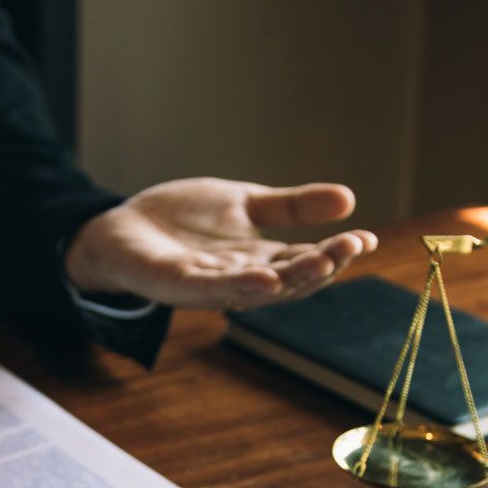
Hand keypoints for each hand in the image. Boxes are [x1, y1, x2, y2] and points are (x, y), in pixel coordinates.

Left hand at [62, 178, 376, 309]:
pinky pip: (211, 289)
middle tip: (351, 246)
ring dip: (290, 280)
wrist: (120, 226)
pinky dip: (239, 286)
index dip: (337, 253)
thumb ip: (292, 206)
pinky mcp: (176, 283)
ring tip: (321, 263)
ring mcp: (209, 285)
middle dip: (322, 266)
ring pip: (257, 289)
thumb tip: (349, 198)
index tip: (367, 238)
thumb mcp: (245, 204)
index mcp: (261, 260)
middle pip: (290, 281)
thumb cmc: (182, 221)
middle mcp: (241, 279)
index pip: (306, 261)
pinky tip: (264, 277)